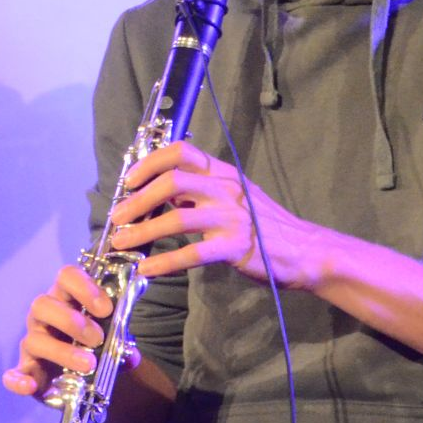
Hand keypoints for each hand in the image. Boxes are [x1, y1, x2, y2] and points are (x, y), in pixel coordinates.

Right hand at [2, 264, 121, 399]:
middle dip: (71, 321)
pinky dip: (18, 380)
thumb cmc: (94, 346)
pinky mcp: (27, 371)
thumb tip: (131, 356)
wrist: (83, 376)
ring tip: (88, 364)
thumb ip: (121, 343)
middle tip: (97, 338)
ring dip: (62, 351)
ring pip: (34, 339)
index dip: (84, 287)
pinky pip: (14, 374)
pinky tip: (29, 386)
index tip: (106, 309)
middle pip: (43, 304)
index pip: (66, 277)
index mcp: (65, 299)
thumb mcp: (112, 340)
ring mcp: (33, 343)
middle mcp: (44, 317)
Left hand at [105, 141, 327, 288]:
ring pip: (176, 219)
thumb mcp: (234, 197)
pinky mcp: (235, 247)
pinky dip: (164, 262)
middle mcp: (226, 189)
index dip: (150, 162)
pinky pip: (192, 253)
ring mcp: (232, 218)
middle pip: (172, 182)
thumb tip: (159, 194)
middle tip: (118, 216)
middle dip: (138, 200)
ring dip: (143, 231)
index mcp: (223, 173)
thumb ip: (200, 192)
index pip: (182, 152)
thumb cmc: (265, 225)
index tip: (129, 180)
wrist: (305, 251)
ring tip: (122, 242)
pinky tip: (147, 270)